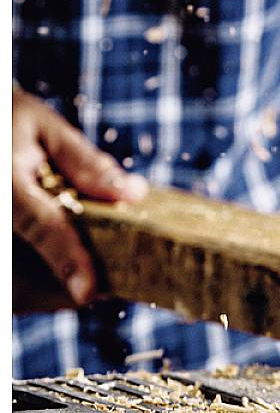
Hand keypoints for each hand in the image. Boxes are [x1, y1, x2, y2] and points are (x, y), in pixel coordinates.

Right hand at [12, 88, 147, 307]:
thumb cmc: (7, 119)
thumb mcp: (42, 126)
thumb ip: (84, 162)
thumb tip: (134, 194)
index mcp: (5, 182)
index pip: (38, 224)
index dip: (66, 259)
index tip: (88, 293)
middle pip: (24, 268)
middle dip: (65, 282)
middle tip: (106, 282)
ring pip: (16, 285)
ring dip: (50, 291)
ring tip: (87, 278)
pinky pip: (12, 284)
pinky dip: (36, 288)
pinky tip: (62, 272)